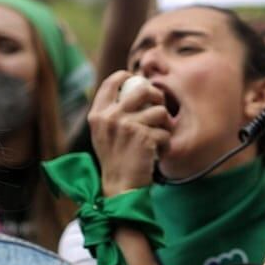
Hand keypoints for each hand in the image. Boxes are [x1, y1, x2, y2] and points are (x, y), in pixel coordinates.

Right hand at [89, 70, 172, 195]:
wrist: (120, 187)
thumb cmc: (115, 160)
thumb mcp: (104, 133)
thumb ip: (112, 112)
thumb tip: (133, 86)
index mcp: (98, 114)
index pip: (112, 81)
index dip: (128, 77)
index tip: (138, 83)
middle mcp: (110, 117)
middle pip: (143, 89)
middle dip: (157, 96)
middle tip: (159, 109)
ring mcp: (126, 126)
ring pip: (160, 111)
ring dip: (164, 126)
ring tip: (158, 139)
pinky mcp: (143, 137)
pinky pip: (165, 132)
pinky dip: (166, 144)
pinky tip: (158, 153)